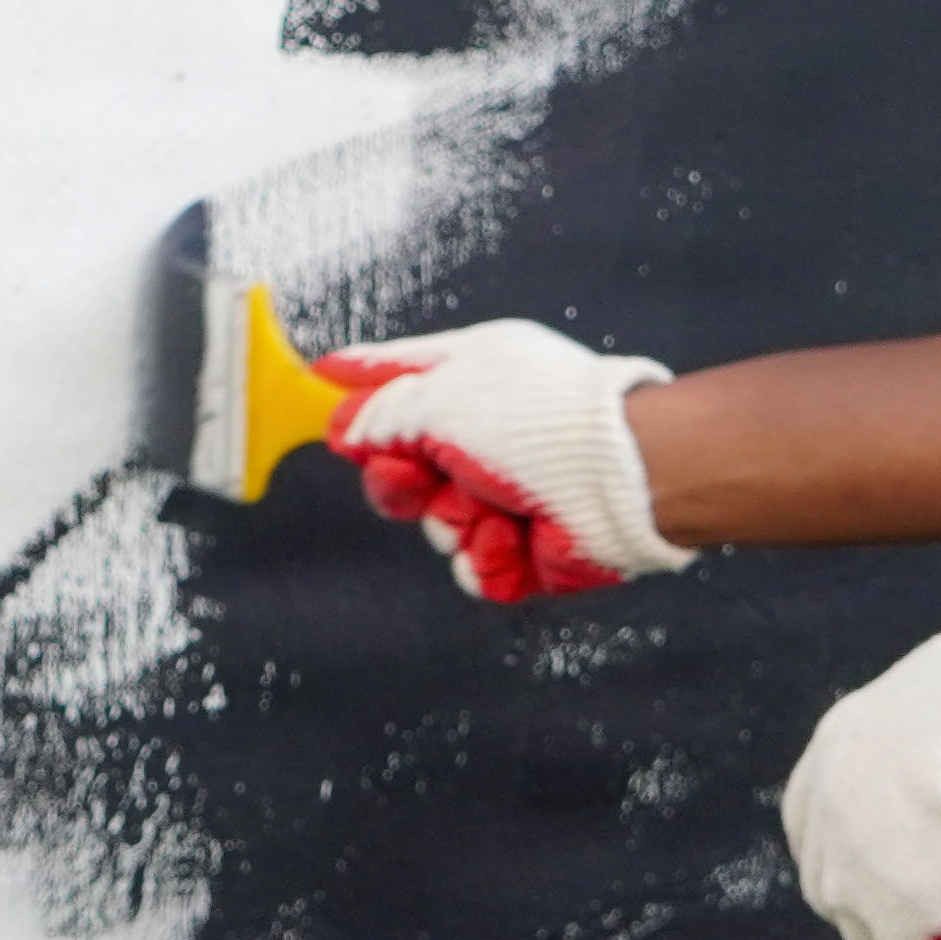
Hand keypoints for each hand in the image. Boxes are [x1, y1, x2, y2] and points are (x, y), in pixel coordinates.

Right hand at [315, 318, 692, 600]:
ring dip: (454, 519)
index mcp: (475, 375)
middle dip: (398, 480)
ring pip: (435, 522)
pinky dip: (489, 558)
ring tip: (495, 505)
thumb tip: (344, 424)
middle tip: (414, 478)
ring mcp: (507, 490)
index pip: (399, 374)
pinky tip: (517, 537)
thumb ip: (383, 412)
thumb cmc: (544, 422)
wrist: (624, 484)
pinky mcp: (524, 547)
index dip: (357, 384)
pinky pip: (474, 565)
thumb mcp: (442, 398)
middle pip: (403, 463)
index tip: (315, 385)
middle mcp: (488, 432)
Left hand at [778, 597, 940, 939]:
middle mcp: (829, 816)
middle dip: (887, 900)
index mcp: (835, 749)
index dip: (855, 844)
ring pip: (871, 929)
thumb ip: (940, 723)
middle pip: (839, 880)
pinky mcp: (901, 917)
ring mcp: (858, 872)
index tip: (890, 859)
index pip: (820, 816)